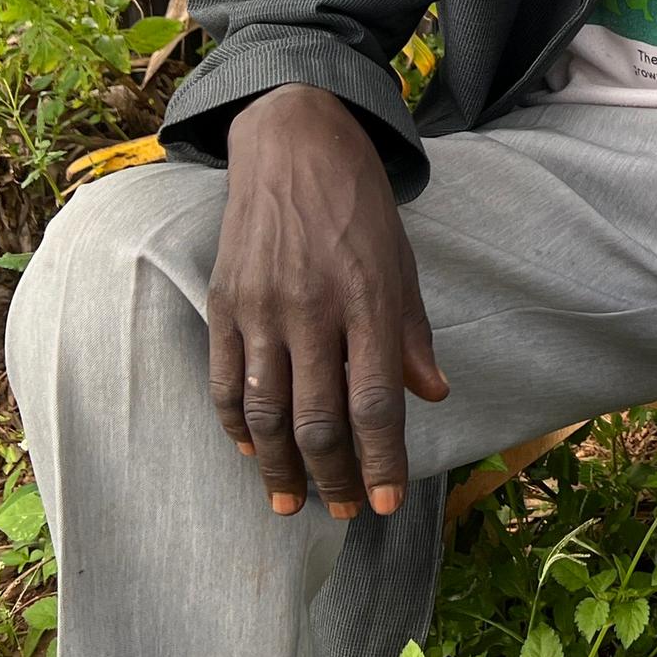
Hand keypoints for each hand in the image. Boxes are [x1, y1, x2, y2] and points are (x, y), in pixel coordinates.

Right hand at [208, 85, 447, 519]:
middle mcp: (313, 309)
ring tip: (292, 502)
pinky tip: (252, 451)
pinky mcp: (224, 302)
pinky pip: (224, 382)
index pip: (376, 401)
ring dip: (280, 468)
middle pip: (319, 419)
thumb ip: (412, 332)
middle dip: (334, 477)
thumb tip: (433, 394)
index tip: (385, 504)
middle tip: (345, 511)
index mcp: (368, 299)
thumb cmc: (360, 207)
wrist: (295, 145)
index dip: (381, 460)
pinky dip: (237, 426)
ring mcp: (262, 308)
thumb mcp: (402, 261)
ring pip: (266, 413)